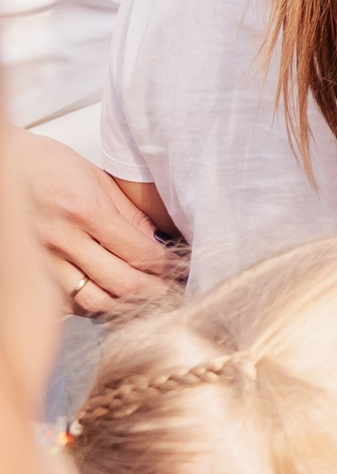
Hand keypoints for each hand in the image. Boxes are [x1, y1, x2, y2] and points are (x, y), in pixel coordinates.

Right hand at [21, 133, 171, 315]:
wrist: (2, 169)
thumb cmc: (49, 167)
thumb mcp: (97, 178)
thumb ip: (129, 214)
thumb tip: (159, 243)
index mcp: (85, 209)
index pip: (140, 252)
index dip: (167, 266)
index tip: (181, 269)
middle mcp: (62, 239)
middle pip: (122, 283)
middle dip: (155, 291)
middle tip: (173, 290)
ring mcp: (43, 260)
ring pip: (95, 302)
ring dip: (127, 305)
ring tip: (148, 299)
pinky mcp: (31, 274)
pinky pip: (69, 304)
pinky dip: (95, 307)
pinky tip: (113, 299)